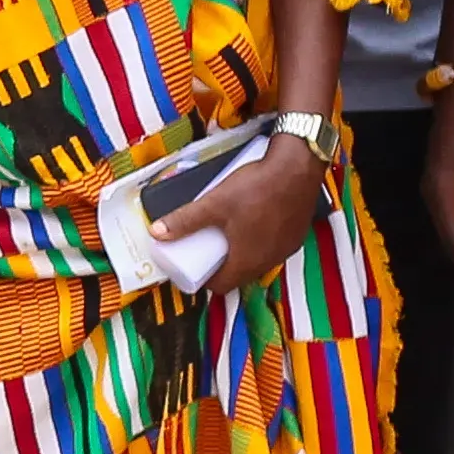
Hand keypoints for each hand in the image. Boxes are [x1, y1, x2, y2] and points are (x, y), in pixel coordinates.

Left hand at [157, 128, 328, 302]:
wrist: (297, 167)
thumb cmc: (257, 187)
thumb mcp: (214, 204)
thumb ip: (185, 220)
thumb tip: (156, 232)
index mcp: (248, 261)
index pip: (221, 286)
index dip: (204, 279)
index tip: (193, 265)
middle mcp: (270, 261)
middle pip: (239, 275)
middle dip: (221, 266)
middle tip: (206, 248)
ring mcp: (286, 249)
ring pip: (257, 261)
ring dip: (241, 255)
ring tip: (226, 235)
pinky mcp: (296, 236)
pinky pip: (273, 248)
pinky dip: (259, 243)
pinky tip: (251, 225)